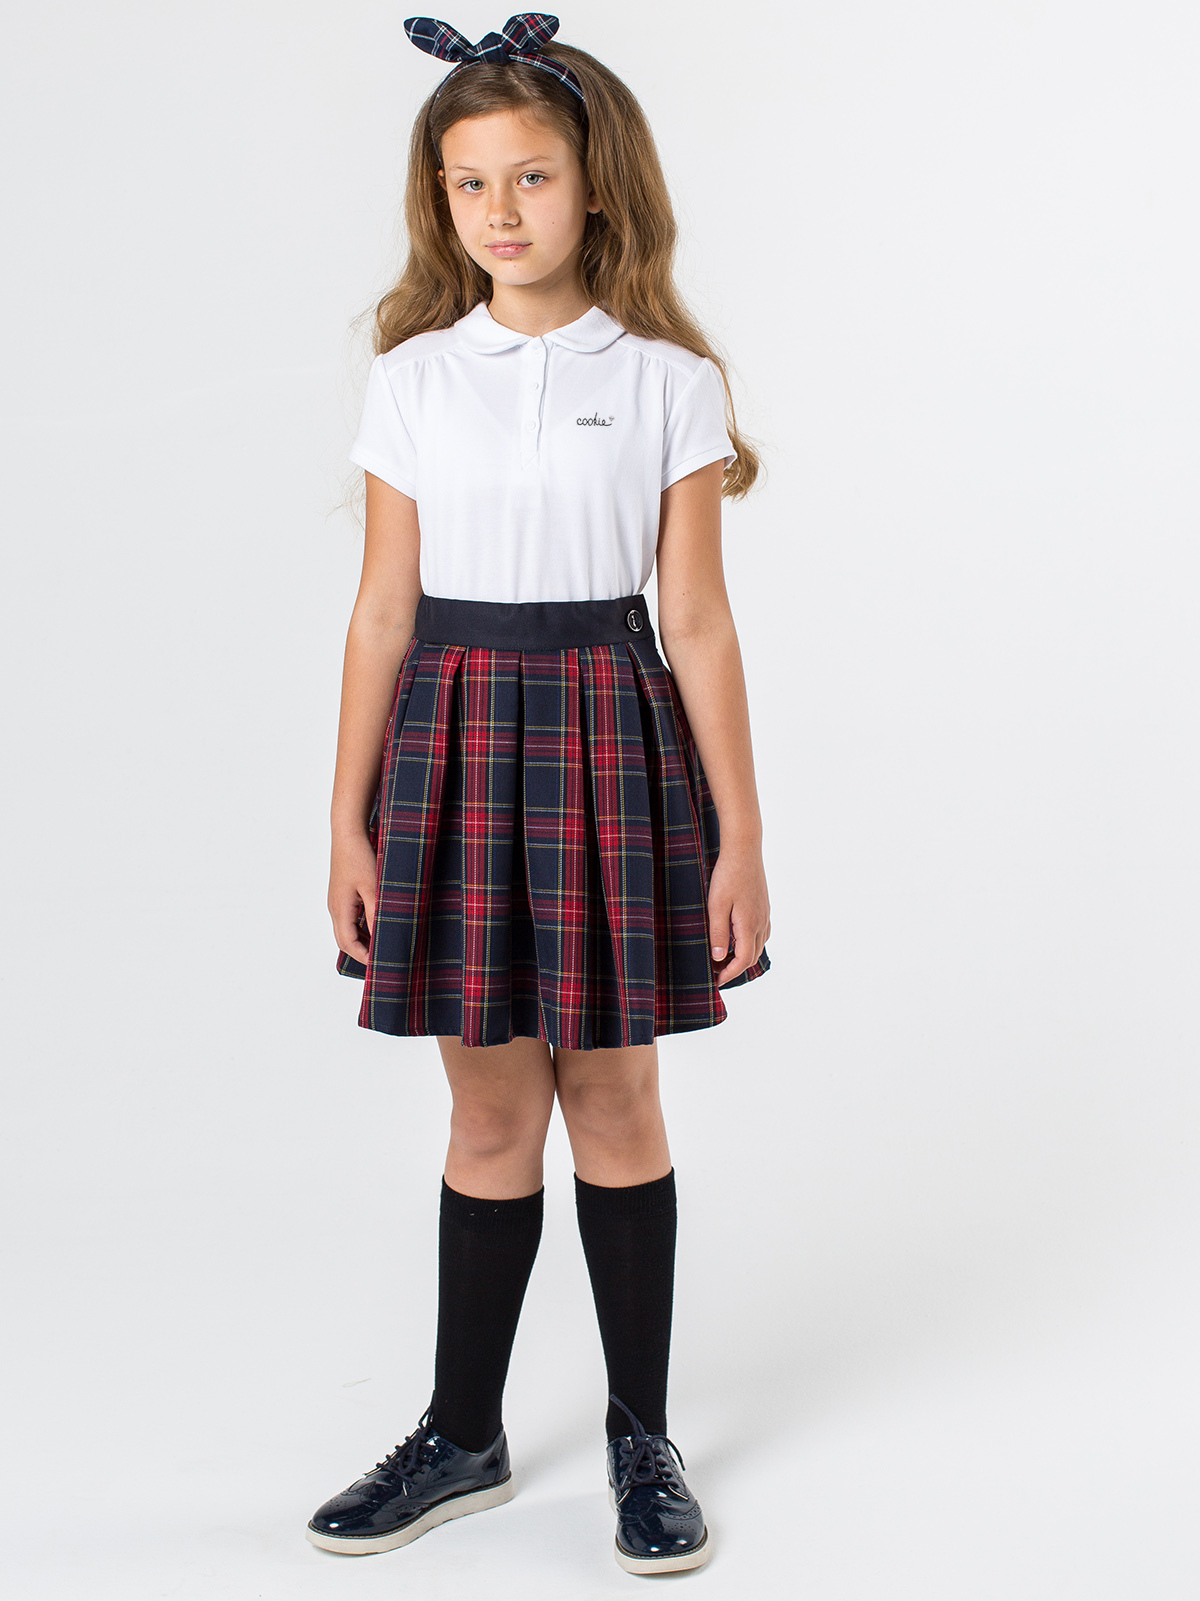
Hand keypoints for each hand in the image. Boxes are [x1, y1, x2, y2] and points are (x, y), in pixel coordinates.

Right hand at [329, 831, 378, 964]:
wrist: (348, 834)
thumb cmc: (359, 857)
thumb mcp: (373, 886)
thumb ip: (376, 912)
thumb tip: (382, 935)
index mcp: (340, 909)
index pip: (348, 943)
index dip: (363, 957)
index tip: (380, 965)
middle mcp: (335, 908)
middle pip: (345, 940)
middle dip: (362, 953)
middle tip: (382, 960)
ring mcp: (337, 902)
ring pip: (347, 930)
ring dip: (362, 940)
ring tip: (382, 946)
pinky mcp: (343, 895)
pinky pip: (350, 918)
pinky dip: (362, 927)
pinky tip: (377, 926)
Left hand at [707, 843, 770, 983]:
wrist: (744, 849)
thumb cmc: (728, 875)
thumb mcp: (716, 905)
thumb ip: (719, 933)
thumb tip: (719, 958)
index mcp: (749, 925)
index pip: (743, 960)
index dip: (730, 974)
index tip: (716, 981)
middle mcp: (761, 922)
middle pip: (752, 956)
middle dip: (735, 968)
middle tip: (716, 972)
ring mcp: (764, 914)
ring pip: (758, 945)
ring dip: (743, 956)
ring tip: (724, 958)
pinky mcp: (764, 907)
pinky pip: (761, 933)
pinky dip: (750, 943)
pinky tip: (738, 939)